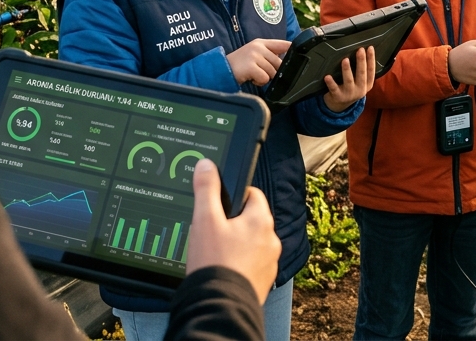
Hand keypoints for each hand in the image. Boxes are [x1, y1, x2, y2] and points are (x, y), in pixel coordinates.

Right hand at [185, 159, 280, 304]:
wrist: (219, 309)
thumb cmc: (215, 264)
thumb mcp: (205, 220)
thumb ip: (206, 189)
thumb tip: (207, 165)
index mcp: (261, 220)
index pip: (252, 194)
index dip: (234, 196)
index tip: (219, 206)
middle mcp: (271, 239)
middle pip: (251, 220)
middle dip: (233, 223)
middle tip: (212, 232)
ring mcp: (269, 262)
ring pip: (251, 244)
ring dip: (237, 245)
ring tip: (215, 254)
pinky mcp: (262, 282)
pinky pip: (251, 265)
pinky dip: (239, 265)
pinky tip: (222, 269)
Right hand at [227, 38, 290, 85]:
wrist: (222, 69)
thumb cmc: (240, 65)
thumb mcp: (254, 54)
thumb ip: (268, 55)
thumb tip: (284, 62)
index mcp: (261, 42)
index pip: (282, 44)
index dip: (292, 48)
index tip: (301, 52)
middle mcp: (259, 46)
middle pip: (279, 63)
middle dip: (272, 72)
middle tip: (260, 72)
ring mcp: (255, 55)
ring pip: (272, 72)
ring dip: (264, 78)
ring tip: (253, 74)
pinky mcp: (251, 66)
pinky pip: (264, 78)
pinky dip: (259, 82)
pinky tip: (251, 78)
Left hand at [324, 46, 375, 111]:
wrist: (340, 105)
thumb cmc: (351, 88)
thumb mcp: (360, 82)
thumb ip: (362, 71)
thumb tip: (363, 51)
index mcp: (367, 84)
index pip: (371, 70)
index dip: (371, 59)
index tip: (370, 48)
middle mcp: (360, 90)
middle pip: (361, 74)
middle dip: (361, 61)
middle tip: (360, 50)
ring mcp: (349, 94)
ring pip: (348, 81)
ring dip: (347, 70)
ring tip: (345, 60)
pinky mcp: (338, 96)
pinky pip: (334, 88)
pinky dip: (331, 82)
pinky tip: (327, 76)